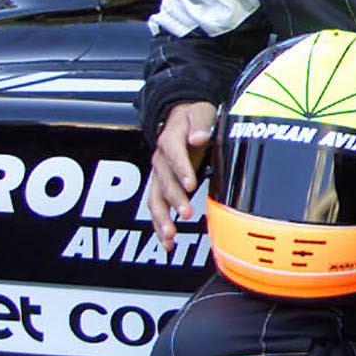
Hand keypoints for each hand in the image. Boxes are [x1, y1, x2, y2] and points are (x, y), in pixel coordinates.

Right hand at [147, 102, 215, 250]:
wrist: (180, 116)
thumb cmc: (194, 116)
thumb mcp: (200, 112)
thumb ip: (200, 124)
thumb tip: (198, 138)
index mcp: (170, 139)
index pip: (174, 155)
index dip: (181, 170)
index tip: (191, 184)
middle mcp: (160, 159)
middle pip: (164, 182)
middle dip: (175, 199)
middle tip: (187, 213)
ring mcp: (157, 175)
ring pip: (155, 199)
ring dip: (162, 218)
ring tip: (171, 235)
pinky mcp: (160, 187)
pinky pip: (156, 208)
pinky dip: (159, 226)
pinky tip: (167, 243)